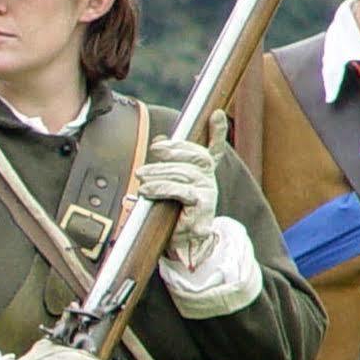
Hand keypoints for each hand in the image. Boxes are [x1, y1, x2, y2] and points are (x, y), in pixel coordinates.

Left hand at [138, 116, 225, 268]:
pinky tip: (147, 191)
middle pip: (197, 157)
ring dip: (160, 172)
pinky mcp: (202, 207)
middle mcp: (209, 180)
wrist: (179, 244)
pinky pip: (182, 191)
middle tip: (154, 151)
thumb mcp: (167, 185)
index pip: (212, 149)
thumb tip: (160, 139)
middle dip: (175, 150)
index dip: (217, 132)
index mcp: (202, 173)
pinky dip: (162, 188)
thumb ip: (167, 163)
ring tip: (142, 176)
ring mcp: (208, 193)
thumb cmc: (170, 213)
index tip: (215, 114)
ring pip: (186, 173)